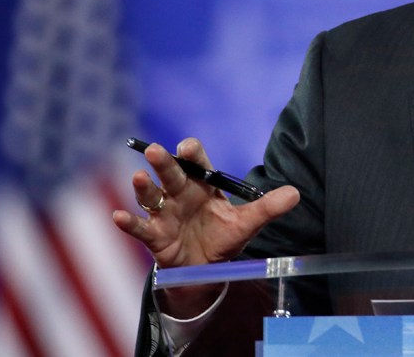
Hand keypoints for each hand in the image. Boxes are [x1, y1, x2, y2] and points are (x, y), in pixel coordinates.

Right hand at [112, 138, 299, 314]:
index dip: (191, 153)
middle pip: (171, 175)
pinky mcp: (155, 237)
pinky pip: (140, 228)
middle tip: (154, 150)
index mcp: (203, 186)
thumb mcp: (248, 223)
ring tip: (138, 177)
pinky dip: (128, 223)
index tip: (187, 147)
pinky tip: (117, 216)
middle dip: (163, 162)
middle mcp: (181, 195)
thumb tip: (295, 194)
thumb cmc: (224, 237)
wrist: (207, 268)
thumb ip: (269, 207)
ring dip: (143, 188)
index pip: (196, 163)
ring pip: (151, 197)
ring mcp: (165, 214)